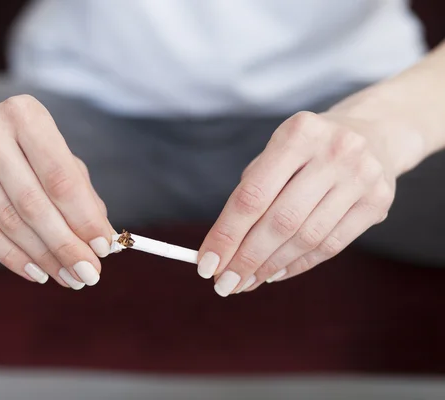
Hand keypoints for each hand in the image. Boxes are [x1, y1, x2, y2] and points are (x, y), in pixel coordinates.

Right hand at [0, 95, 112, 288]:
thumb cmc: (16, 145)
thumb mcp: (52, 154)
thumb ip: (80, 191)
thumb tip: (103, 236)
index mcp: (26, 115)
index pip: (61, 178)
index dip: (84, 218)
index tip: (104, 249)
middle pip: (34, 204)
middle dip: (66, 245)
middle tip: (88, 274)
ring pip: (9, 221)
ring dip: (43, 256)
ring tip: (67, 277)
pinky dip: (13, 257)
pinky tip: (36, 272)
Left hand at [197, 110, 417, 296]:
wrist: (373, 135)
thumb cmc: (307, 150)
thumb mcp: (276, 153)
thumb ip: (250, 193)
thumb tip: (220, 250)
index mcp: (299, 133)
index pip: (253, 195)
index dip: (226, 234)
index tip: (206, 264)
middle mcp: (335, 152)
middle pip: (280, 221)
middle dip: (246, 258)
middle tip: (224, 283)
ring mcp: (361, 177)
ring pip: (306, 238)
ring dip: (270, 267)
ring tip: (246, 281)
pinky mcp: (379, 202)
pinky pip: (331, 246)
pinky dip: (298, 264)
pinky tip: (275, 273)